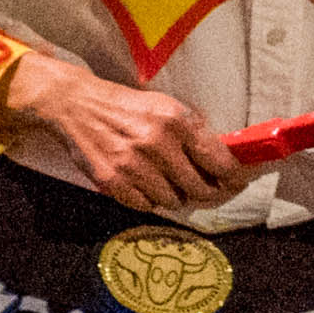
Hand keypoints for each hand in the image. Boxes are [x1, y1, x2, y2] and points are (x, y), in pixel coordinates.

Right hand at [3, 54, 240, 212]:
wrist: (76, 106)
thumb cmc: (126, 107)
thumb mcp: (165, 108)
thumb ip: (193, 133)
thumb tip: (223, 162)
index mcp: (176, 121)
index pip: (219, 162)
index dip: (234, 178)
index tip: (237, 183)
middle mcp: (156, 144)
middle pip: (199, 189)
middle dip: (207, 193)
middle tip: (207, 191)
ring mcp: (132, 165)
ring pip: (172, 201)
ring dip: (174, 196)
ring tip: (165, 181)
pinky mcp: (112, 181)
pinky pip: (144, 205)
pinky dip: (147, 199)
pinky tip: (142, 183)